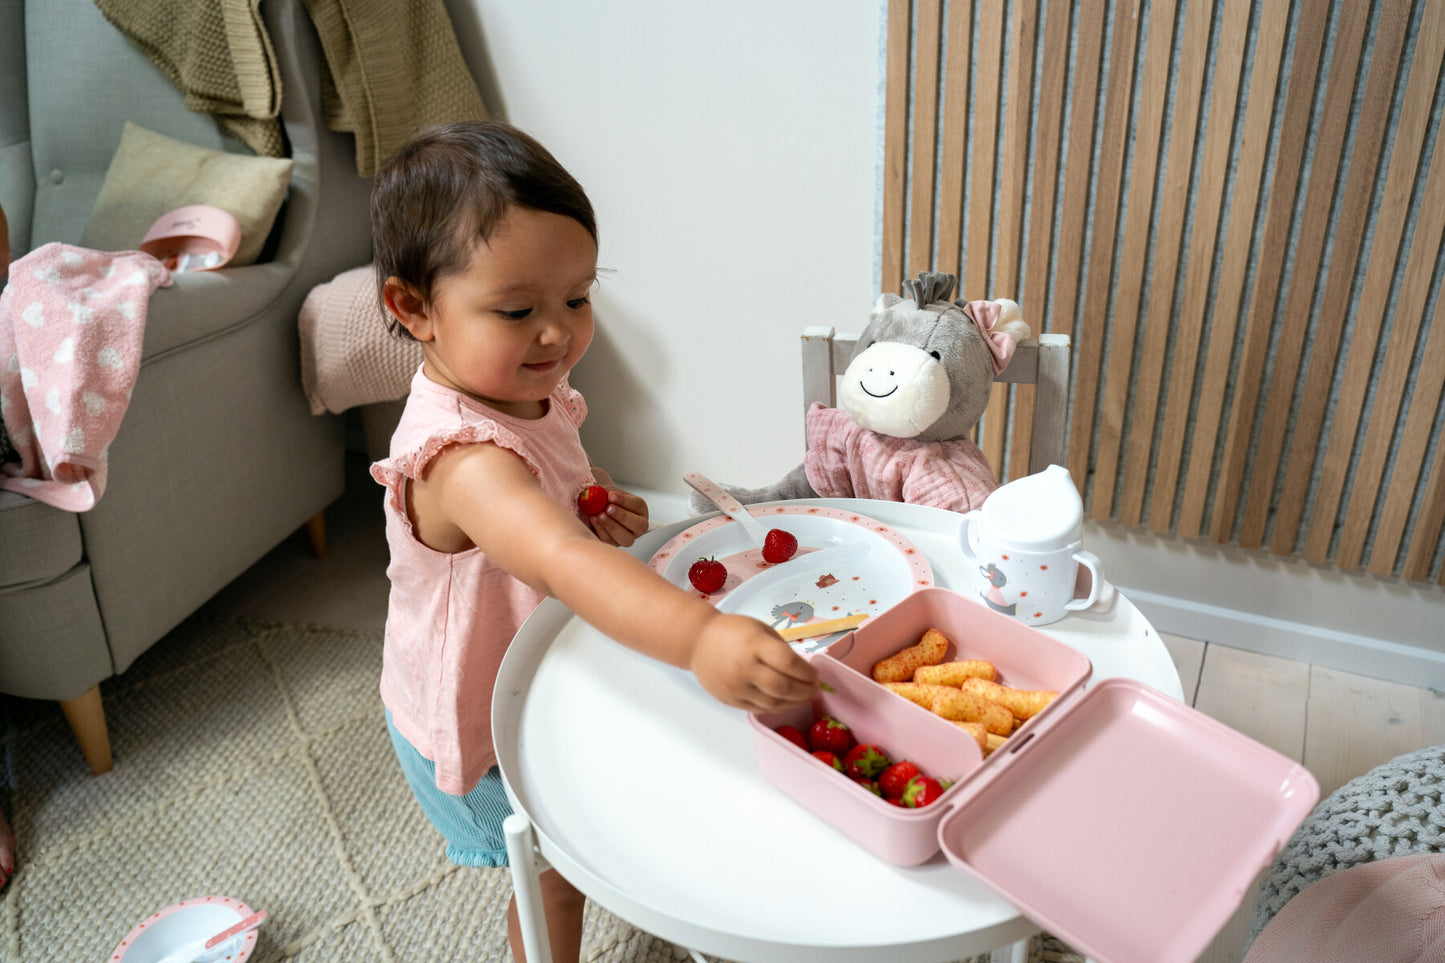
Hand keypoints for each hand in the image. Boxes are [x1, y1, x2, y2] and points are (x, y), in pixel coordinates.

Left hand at [586, 485, 648, 547]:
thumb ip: (603, 493)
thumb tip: (597, 496)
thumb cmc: (604, 500)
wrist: (594, 510)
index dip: (624, 501)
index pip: (637, 505)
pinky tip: (593, 519)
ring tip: (599, 515)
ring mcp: (628, 538)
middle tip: (608, 508)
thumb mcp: (605, 493)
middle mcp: (638, 526)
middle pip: (639, 525)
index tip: (610, 495)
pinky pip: (610, 542)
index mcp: (640, 509)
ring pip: (626, 539)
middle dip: (622, 516)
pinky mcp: (614, 545)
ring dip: (612, 526)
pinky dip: (601, 530)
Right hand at [689, 614, 818, 711]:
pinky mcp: (731, 700)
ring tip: (804, 698)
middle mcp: (745, 668)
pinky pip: (759, 708)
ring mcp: (736, 686)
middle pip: (783, 687)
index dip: (807, 673)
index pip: (789, 663)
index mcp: (754, 645)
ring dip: (794, 702)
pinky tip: (786, 701)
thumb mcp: (760, 629)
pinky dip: (777, 707)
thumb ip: (781, 649)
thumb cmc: (731, 631)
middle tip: (815, 690)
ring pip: (773, 702)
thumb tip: (803, 670)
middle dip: (805, 692)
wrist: (698, 642)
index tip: (816, 674)